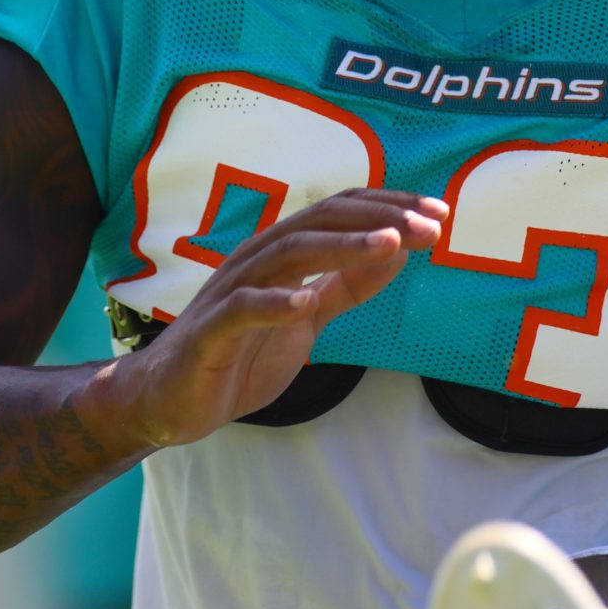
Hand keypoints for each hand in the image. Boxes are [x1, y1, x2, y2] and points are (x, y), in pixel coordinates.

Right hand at [110, 188, 445, 447]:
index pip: (339, 212)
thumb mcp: (306, 318)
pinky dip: (274, 302)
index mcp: (281, 253)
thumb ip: (345, 287)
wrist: (168, 401)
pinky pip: (242, 309)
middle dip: (378, 219)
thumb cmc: (238, 354)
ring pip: (288, 255)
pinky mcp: (209, 331)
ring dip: (341, 247)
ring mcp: (230, 292)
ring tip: (388, 245)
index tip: (440, 214)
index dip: (389, 207)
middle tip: (430, 227)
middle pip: (320, 222)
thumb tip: (396, 251)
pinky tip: (307, 303)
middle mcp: (256, 260)